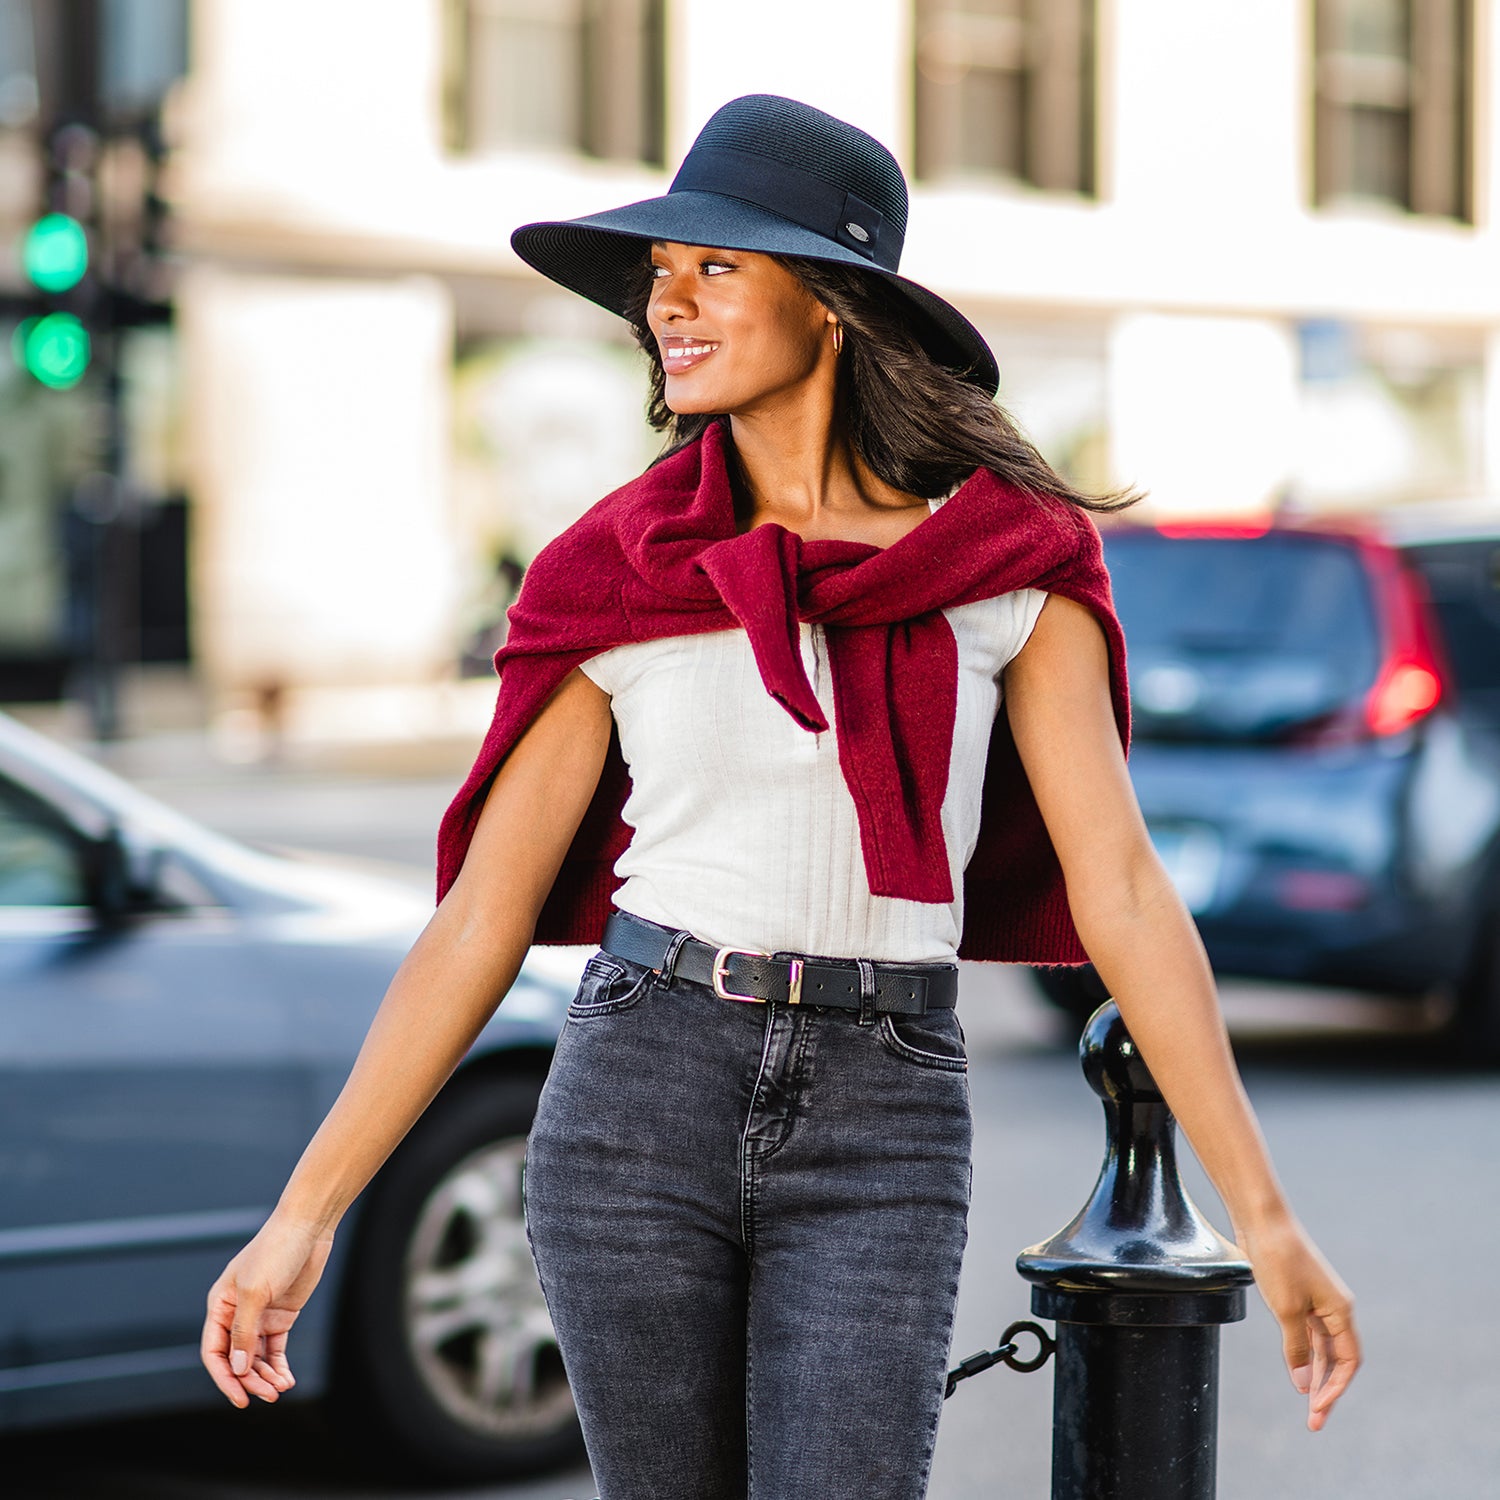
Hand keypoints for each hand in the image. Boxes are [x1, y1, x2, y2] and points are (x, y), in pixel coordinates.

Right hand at [201, 1214, 335, 1407]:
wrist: (309, 1226)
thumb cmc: (276, 1250)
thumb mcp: (255, 1291)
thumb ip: (243, 1331)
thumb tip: (236, 1368)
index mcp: (220, 1305)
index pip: (214, 1351)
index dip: (224, 1377)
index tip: (239, 1398)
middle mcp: (237, 1314)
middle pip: (237, 1358)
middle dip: (251, 1380)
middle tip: (269, 1395)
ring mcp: (260, 1315)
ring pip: (257, 1357)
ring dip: (266, 1376)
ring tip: (280, 1389)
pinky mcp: (282, 1315)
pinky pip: (276, 1348)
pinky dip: (279, 1365)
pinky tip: (287, 1379)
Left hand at [1238, 1215, 1359, 1431]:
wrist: (1262, 1221)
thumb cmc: (1278, 1261)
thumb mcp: (1287, 1310)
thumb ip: (1297, 1348)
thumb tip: (1303, 1385)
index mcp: (1341, 1311)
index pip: (1348, 1361)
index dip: (1336, 1387)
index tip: (1318, 1408)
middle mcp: (1334, 1308)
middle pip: (1337, 1358)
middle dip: (1327, 1389)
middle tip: (1314, 1420)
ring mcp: (1317, 1302)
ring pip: (1322, 1348)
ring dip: (1315, 1375)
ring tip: (1308, 1404)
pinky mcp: (1299, 1295)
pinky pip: (1308, 1333)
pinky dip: (1304, 1354)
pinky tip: (1298, 1371)